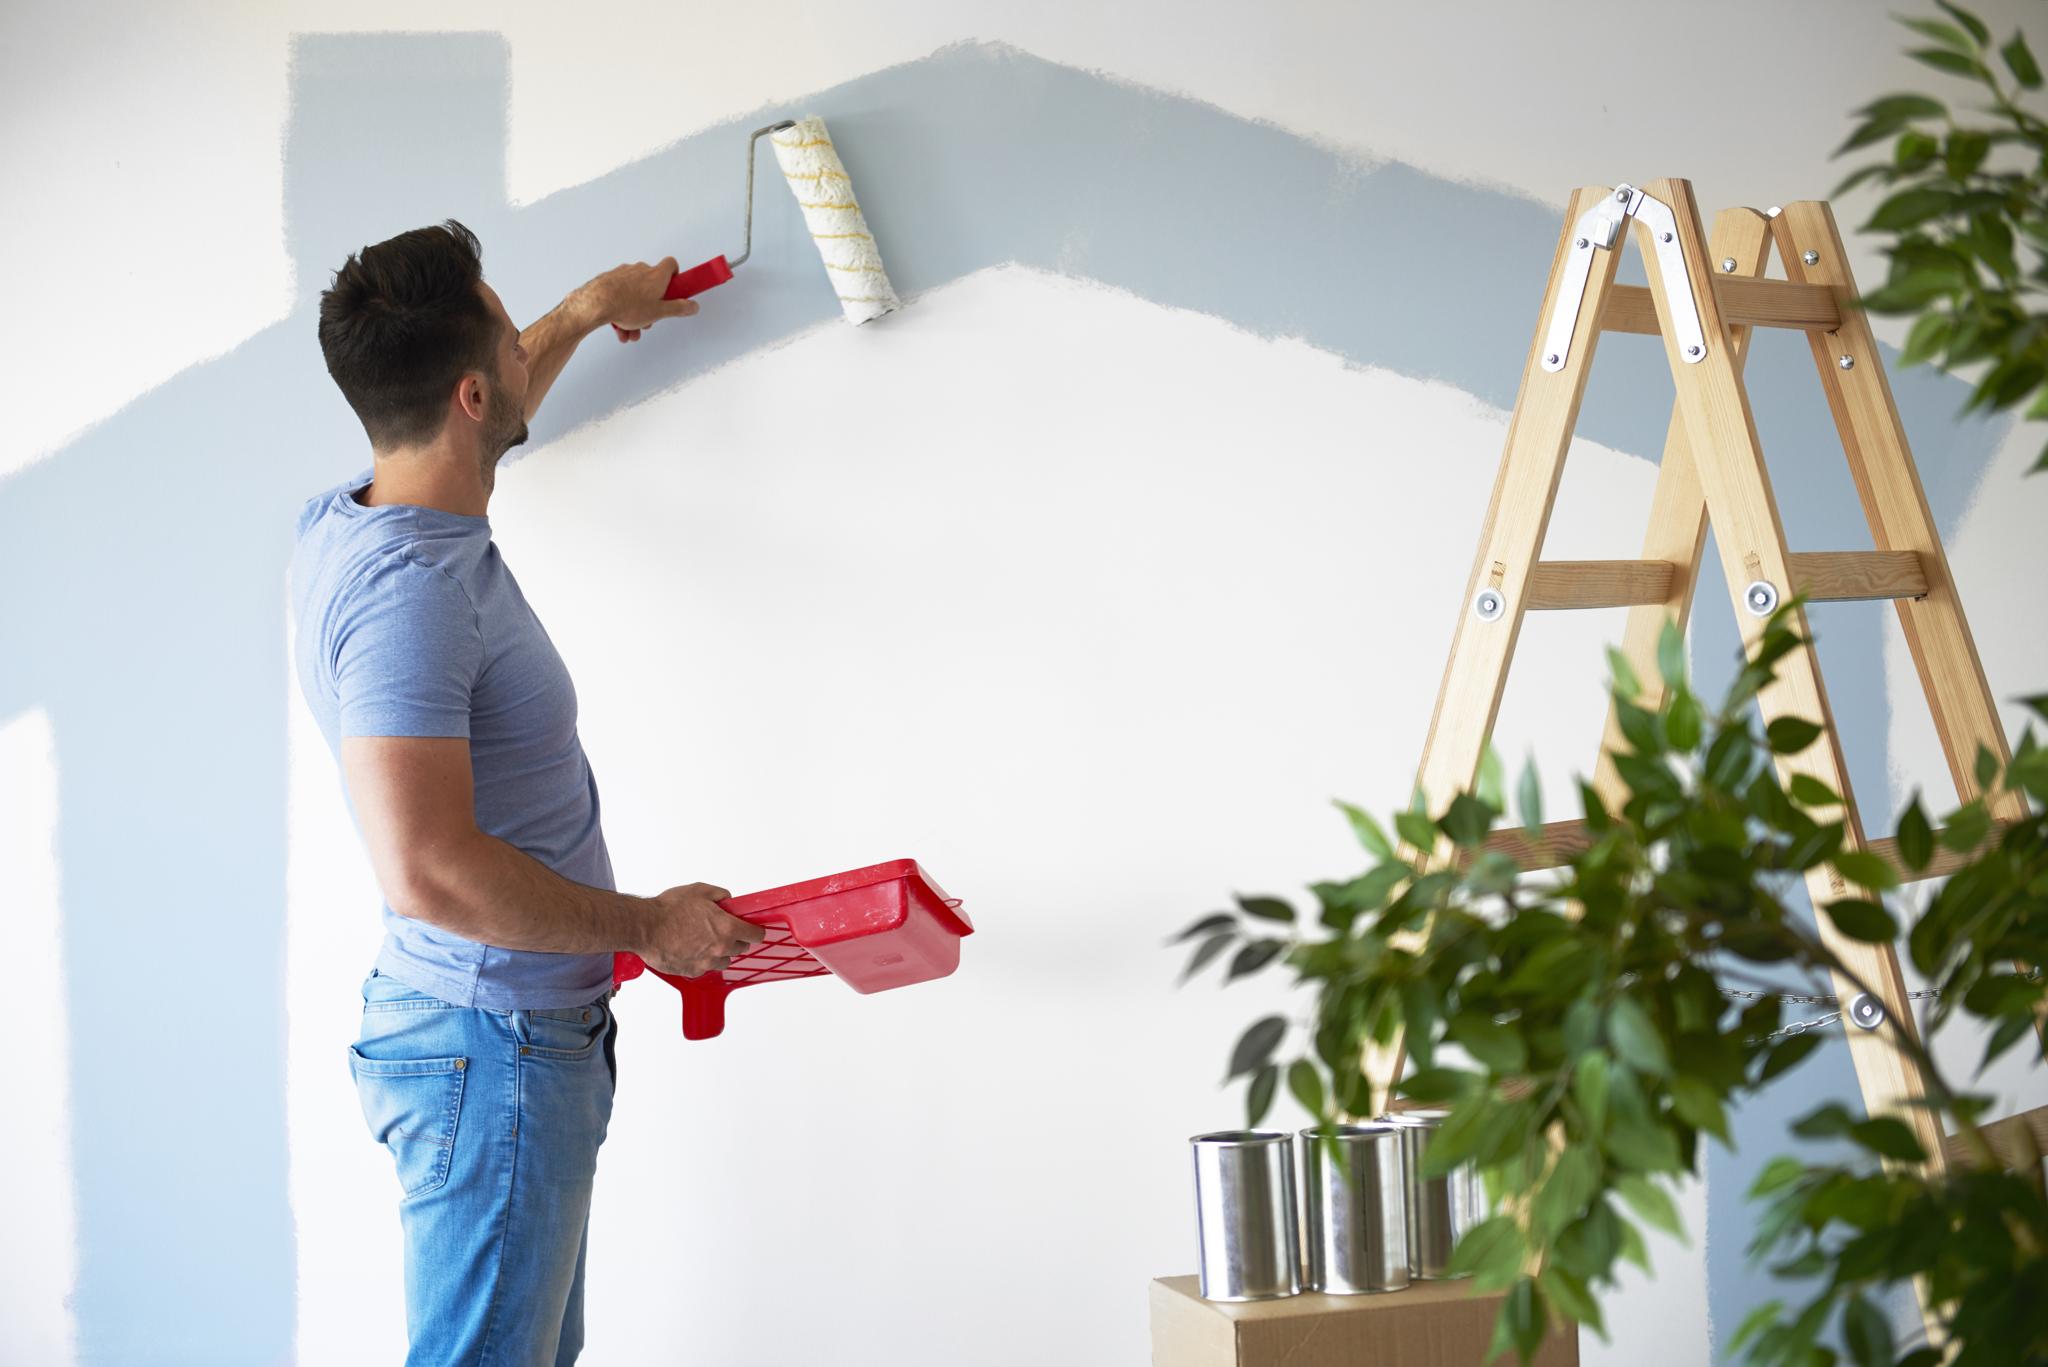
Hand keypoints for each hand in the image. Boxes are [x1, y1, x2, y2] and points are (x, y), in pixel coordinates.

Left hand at [574, 257, 700, 343]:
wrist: (596, 303)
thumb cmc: (627, 305)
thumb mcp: (659, 312)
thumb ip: (679, 308)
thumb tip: (693, 305)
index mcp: (656, 275)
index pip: (671, 265)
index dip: (675, 276)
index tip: (676, 289)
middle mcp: (641, 271)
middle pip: (652, 286)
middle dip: (652, 306)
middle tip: (651, 319)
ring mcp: (624, 275)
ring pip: (635, 295)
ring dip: (635, 315)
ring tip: (632, 331)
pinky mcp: (610, 281)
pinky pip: (621, 296)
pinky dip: (622, 311)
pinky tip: (620, 328)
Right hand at [638, 881, 764, 977]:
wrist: (645, 928)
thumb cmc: (669, 909)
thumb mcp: (700, 891)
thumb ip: (720, 895)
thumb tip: (728, 900)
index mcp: (727, 928)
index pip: (755, 935)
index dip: (755, 930)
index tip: (752, 929)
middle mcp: (720, 948)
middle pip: (741, 948)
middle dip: (735, 939)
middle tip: (722, 930)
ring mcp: (707, 962)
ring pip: (724, 960)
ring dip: (719, 951)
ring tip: (704, 940)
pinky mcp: (692, 971)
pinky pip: (705, 967)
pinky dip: (702, 960)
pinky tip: (690, 948)